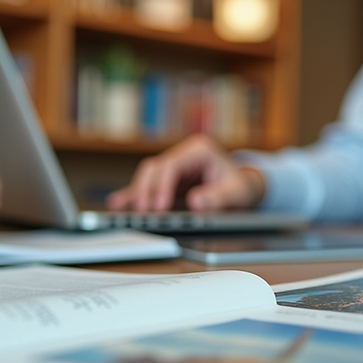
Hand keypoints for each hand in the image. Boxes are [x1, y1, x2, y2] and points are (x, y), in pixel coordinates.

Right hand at [106, 134, 264, 211]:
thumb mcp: (238, 193)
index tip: (159, 207)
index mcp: (199, 149)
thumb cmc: (241, 187)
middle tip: (144, 213)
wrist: (244, 186)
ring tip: (128, 212)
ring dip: (137, 194)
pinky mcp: (168, 180)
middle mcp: (183, 154)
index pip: (173, 165)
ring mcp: (174, 166)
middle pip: (155, 168)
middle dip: (146, 191)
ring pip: (147, 175)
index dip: (162, 185)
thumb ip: (219, 197)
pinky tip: (118, 204)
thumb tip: (196, 201)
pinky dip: (134, 195)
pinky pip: (148, 186)